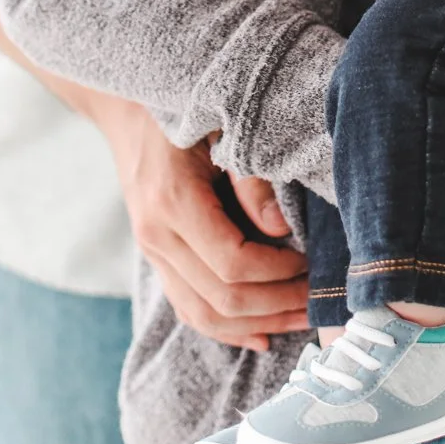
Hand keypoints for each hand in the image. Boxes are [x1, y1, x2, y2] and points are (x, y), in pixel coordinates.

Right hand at [90, 95, 308, 350]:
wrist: (127, 112)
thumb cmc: (182, 109)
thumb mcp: (220, 124)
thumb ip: (250, 174)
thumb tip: (281, 229)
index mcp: (172, 201)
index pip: (232, 263)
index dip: (278, 272)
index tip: (311, 262)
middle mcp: (156, 236)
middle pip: (220, 298)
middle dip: (275, 305)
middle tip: (318, 300)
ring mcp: (152, 252)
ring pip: (202, 314)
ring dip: (256, 324)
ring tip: (300, 320)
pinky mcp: (157, 259)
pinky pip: (188, 308)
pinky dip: (226, 329)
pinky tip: (260, 334)